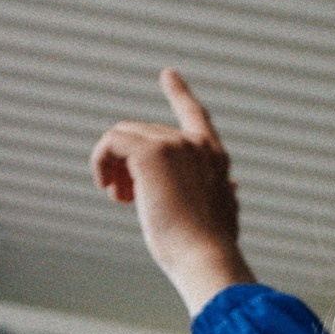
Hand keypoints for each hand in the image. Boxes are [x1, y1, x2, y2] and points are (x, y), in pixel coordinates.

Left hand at [90, 70, 254, 317]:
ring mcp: (174, 144)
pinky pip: (110, 141)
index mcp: (213, 158)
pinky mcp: (151, 153)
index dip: (180, 94)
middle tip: (124, 199)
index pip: (195, 116)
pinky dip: (100, 162)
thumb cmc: (210, 247)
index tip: (168, 74)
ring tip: (120, 198)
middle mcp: (195, 144)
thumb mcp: (219, 215)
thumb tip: (234, 187)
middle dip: (128, 164)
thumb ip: (221, 194)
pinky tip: (107, 188)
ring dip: (113, 165)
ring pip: (123, 135)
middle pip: (143, 133)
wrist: (205, 258)